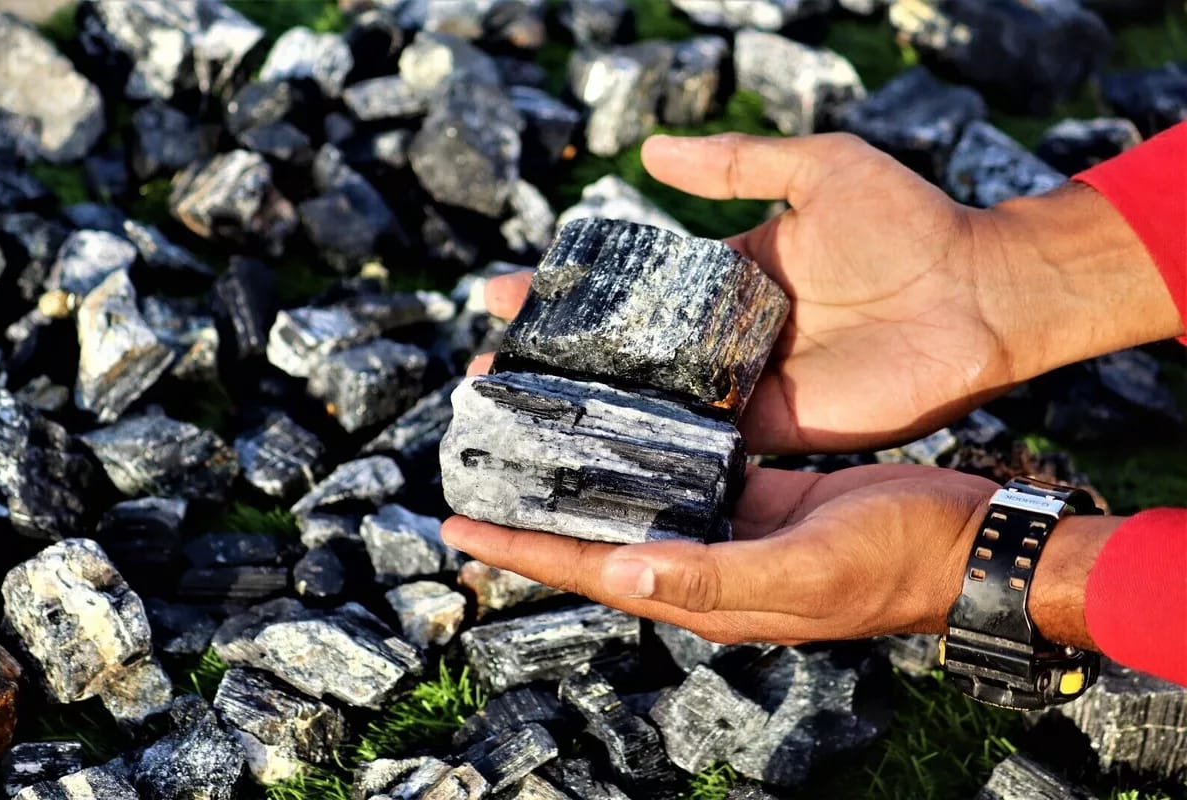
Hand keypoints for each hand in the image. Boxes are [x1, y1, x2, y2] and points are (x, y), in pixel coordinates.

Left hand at [444, 465, 998, 644]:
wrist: (969, 539)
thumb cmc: (896, 561)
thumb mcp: (804, 570)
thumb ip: (712, 576)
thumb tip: (618, 572)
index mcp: (704, 593)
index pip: (590, 572)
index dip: (521, 550)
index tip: (455, 526)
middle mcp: (706, 564)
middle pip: (601, 538)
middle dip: (538, 508)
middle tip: (481, 466)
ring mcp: (733, 528)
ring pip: (639, 498)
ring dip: (587, 472)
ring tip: (536, 433)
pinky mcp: (761, 495)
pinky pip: (689, 469)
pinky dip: (650, 446)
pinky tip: (626, 413)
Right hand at [478, 133, 1180, 453]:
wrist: (979, 293)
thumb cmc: (908, 221)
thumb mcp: (816, 169)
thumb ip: (737, 163)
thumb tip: (649, 151)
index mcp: (727, 277)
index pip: (629, 285)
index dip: (569, 290)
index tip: (506, 294)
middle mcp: (724, 337)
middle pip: (625, 352)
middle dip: (556, 360)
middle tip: (488, 369)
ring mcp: (745, 386)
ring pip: (650, 402)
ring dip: (587, 410)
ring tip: (514, 418)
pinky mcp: (773, 427)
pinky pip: (703, 442)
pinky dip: (651, 449)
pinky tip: (591, 460)